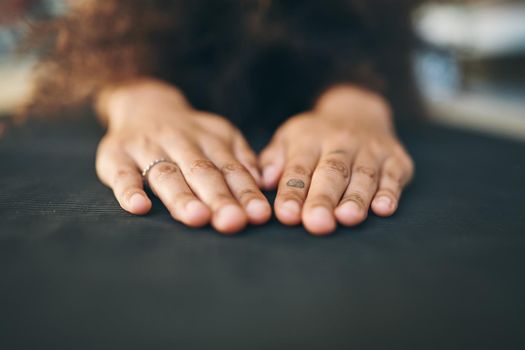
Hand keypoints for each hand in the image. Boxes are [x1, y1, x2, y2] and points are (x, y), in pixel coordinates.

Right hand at [95, 79, 270, 233]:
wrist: (143, 104)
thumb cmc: (189, 133)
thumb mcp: (220, 136)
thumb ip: (240, 157)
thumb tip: (262, 182)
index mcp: (209, 141)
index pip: (231, 169)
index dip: (246, 192)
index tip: (259, 215)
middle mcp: (180, 143)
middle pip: (202, 173)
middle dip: (219, 198)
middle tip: (232, 222)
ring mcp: (147, 148)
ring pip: (167, 175)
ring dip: (182, 197)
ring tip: (196, 218)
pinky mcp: (115, 155)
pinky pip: (121, 174)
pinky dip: (129, 190)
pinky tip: (139, 207)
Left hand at [259, 86, 413, 234]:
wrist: (358, 112)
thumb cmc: (314, 138)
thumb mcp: (288, 139)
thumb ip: (274, 160)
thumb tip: (263, 181)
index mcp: (309, 139)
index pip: (299, 167)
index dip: (293, 191)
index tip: (287, 214)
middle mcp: (341, 142)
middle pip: (332, 172)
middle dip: (324, 198)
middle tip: (316, 223)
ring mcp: (371, 150)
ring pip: (363, 175)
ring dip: (356, 198)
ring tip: (347, 218)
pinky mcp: (396, 159)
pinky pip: (393, 176)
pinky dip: (390, 192)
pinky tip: (383, 209)